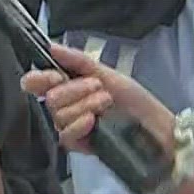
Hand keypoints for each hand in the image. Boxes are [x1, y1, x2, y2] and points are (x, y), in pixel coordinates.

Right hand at [21, 43, 175, 154]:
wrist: (157, 128)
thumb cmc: (135, 101)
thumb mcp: (108, 74)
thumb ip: (78, 61)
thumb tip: (52, 47)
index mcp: (69, 86)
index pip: (37, 82)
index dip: (40, 78)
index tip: (56, 75)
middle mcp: (66, 106)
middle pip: (49, 98)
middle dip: (75, 89)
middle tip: (99, 88)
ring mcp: (72, 127)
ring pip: (59, 116)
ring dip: (85, 105)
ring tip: (107, 102)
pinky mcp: (79, 146)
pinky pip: (66, 135)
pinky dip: (79, 124)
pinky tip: (93, 121)